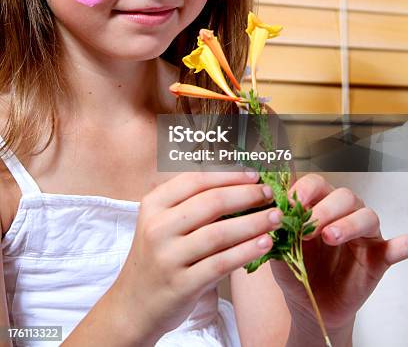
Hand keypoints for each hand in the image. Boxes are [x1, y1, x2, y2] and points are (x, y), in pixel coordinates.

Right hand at [113, 170, 280, 342]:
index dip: (228, 175)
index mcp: (153, 204)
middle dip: (246, 195)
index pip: (195, 180)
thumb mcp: (163, 223)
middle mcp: (157, 227)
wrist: (134, 304)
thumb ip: (192, 203)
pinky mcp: (181, 284)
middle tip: (269, 194)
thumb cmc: (159, 256)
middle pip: (211, 202)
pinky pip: (221, 263)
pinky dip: (247, 251)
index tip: (254, 174)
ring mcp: (168, 256)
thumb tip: (239, 183)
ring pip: (219, 233)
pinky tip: (265, 243)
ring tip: (275, 217)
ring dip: (253, 222)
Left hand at [269, 173, 407, 331]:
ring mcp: (363, 235)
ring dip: (349, 223)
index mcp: (319, 205)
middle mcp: (343, 213)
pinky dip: (401, 245)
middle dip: (325, 208)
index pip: (317, 185)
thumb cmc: (296, 271)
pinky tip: (404, 243)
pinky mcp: (378, 258)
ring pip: (365, 215)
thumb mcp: (279, 253)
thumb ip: (275, 234)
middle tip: (309, 227)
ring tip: (330, 236)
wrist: (309, 304)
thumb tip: (269, 216)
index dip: (305, 190)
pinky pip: (394, 248)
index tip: (291, 202)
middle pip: (343, 196)